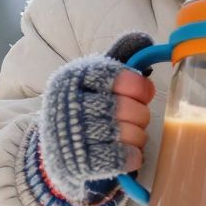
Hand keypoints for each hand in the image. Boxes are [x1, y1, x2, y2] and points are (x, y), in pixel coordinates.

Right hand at [37, 32, 157, 204]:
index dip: (139, 87)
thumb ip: (120, 58)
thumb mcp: (96, 80)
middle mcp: (68, 104)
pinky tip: (133, 155)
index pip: (117, 77)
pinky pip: (119, 159)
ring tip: (134, 136)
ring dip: (138, 136)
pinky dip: (133, 157)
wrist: (58, 153)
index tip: (145, 94)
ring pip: (125, 133)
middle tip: (138, 119)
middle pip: (124, 107)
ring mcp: (70, 136)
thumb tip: (146, 40)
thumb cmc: (86, 110)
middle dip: (140, 115)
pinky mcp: (75, 165)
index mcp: (73, 79)